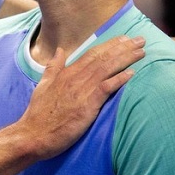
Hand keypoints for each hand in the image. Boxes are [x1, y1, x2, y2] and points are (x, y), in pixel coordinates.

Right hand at [17, 35, 145, 158]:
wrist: (33, 135)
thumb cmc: (39, 114)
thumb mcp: (43, 85)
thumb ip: (53, 67)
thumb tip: (60, 50)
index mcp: (67, 73)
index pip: (92, 53)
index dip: (110, 45)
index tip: (124, 39)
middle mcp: (75, 78)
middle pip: (103, 57)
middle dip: (123, 47)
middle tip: (141, 40)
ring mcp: (81, 91)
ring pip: (107, 69)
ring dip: (125, 58)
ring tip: (141, 52)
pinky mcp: (86, 106)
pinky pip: (106, 88)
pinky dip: (119, 79)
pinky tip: (131, 74)